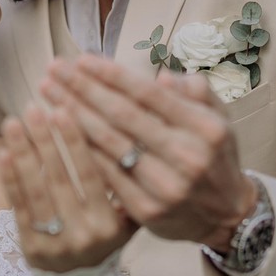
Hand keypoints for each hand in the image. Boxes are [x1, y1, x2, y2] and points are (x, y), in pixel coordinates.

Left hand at [0, 103, 135, 272]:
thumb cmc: (106, 238)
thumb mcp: (126, 218)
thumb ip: (125, 185)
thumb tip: (122, 133)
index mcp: (111, 224)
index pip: (91, 175)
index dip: (75, 141)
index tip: (62, 110)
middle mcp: (84, 235)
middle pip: (60, 178)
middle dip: (44, 140)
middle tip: (33, 108)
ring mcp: (55, 244)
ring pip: (36, 191)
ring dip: (22, 153)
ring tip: (12, 123)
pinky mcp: (31, 248)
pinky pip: (19, 208)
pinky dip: (9, 180)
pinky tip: (2, 154)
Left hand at [39, 55, 256, 250]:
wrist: (228, 216)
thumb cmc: (214, 157)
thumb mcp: (219, 119)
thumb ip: (195, 92)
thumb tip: (162, 77)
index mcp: (205, 128)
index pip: (148, 94)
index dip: (112, 75)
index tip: (81, 59)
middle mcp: (187, 157)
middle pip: (122, 115)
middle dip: (82, 88)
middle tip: (53, 68)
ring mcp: (166, 186)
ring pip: (108, 143)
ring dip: (72, 113)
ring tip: (47, 91)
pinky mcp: (146, 210)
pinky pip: (104, 174)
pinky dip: (79, 149)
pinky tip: (57, 131)